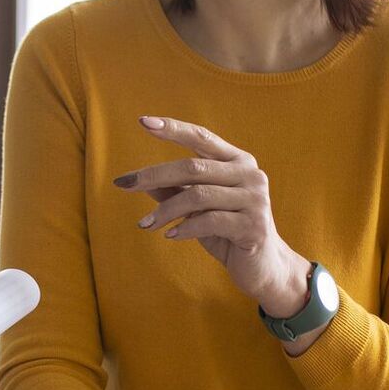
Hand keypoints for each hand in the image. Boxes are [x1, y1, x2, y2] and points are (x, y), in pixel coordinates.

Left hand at [114, 116, 312, 317]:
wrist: (264, 268)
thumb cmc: (227, 233)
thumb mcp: (197, 209)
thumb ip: (175, 192)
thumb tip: (142, 181)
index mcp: (237, 161)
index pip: (202, 137)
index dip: (173, 128)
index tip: (143, 121)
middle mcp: (250, 173)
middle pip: (193, 167)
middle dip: (154, 175)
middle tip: (123, 184)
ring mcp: (255, 199)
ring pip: (198, 195)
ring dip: (165, 210)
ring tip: (145, 224)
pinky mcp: (254, 226)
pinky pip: (210, 221)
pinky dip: (185, 227)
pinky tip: (170, 235)